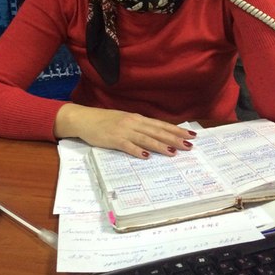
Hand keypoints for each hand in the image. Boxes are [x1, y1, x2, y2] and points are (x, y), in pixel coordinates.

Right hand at [55, 103, 196, 157]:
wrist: (84, 119)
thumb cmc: (105, 121)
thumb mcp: (125, 120)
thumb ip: (140, 127)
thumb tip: (157, 135)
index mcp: (137, 118)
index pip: (161, 125)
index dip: (176, 130)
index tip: (190, 135)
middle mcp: (133, 123)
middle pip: (157, 131)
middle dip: (174, 139)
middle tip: (189, 145)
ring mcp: (124, 131)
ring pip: (146, 139)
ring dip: (160, 145)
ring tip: (173, 152)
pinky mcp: (114, 139)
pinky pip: (128, 146)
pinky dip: (137, 151)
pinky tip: (146, 156)